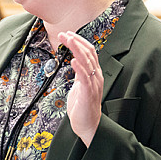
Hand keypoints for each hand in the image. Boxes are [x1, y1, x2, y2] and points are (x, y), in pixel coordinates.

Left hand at [60, 31, 102, 146]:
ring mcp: (93, 84)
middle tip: (64, 34)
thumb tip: (75, 62)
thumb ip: (79, 74)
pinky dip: (79, 68)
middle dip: (76, 42)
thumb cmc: (83, 107)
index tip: (67, 34)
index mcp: (94, 74)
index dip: (79, 41)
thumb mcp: (80, 85)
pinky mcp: (88, 93)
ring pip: (87, 62)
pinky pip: (85, 78)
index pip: (89, 52)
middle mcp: (96, 77)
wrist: (88, 125)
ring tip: (68, 40)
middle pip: (89, 53)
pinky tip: (74, 60)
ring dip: (77, 50)